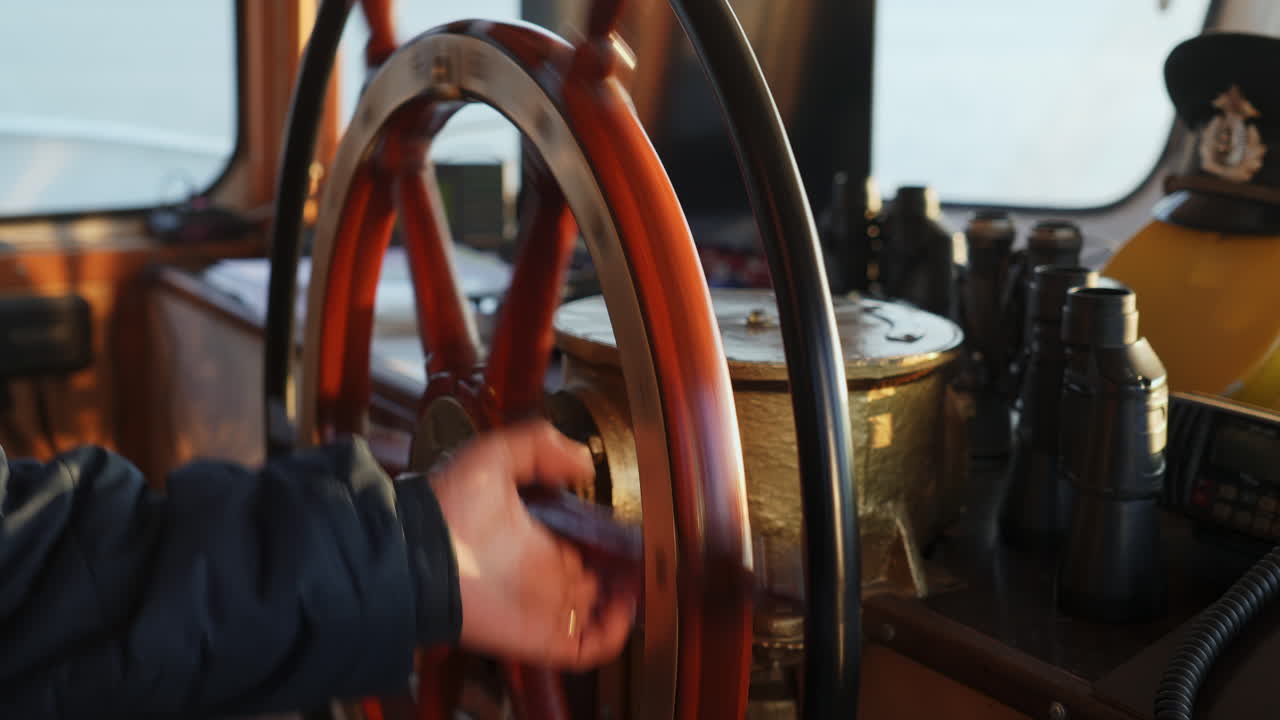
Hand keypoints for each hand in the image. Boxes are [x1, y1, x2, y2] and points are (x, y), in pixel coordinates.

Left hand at [430, 420, 636, 669]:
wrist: (420, 555)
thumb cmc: (449, 506)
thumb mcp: (494, 456)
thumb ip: (539, 445)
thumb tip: (584, 465)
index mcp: (535, 537)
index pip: (580, 545)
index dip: (607, 541)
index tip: (629, 531)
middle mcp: (542, 574)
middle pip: (596, 581)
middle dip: (623, 573)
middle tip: (645, 559)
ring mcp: (545, 607)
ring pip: (599, 614)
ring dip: (626, 603)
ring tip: (641, 583)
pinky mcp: (544, 637)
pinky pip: (589, 647)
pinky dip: (613, 634)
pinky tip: (622, 607)